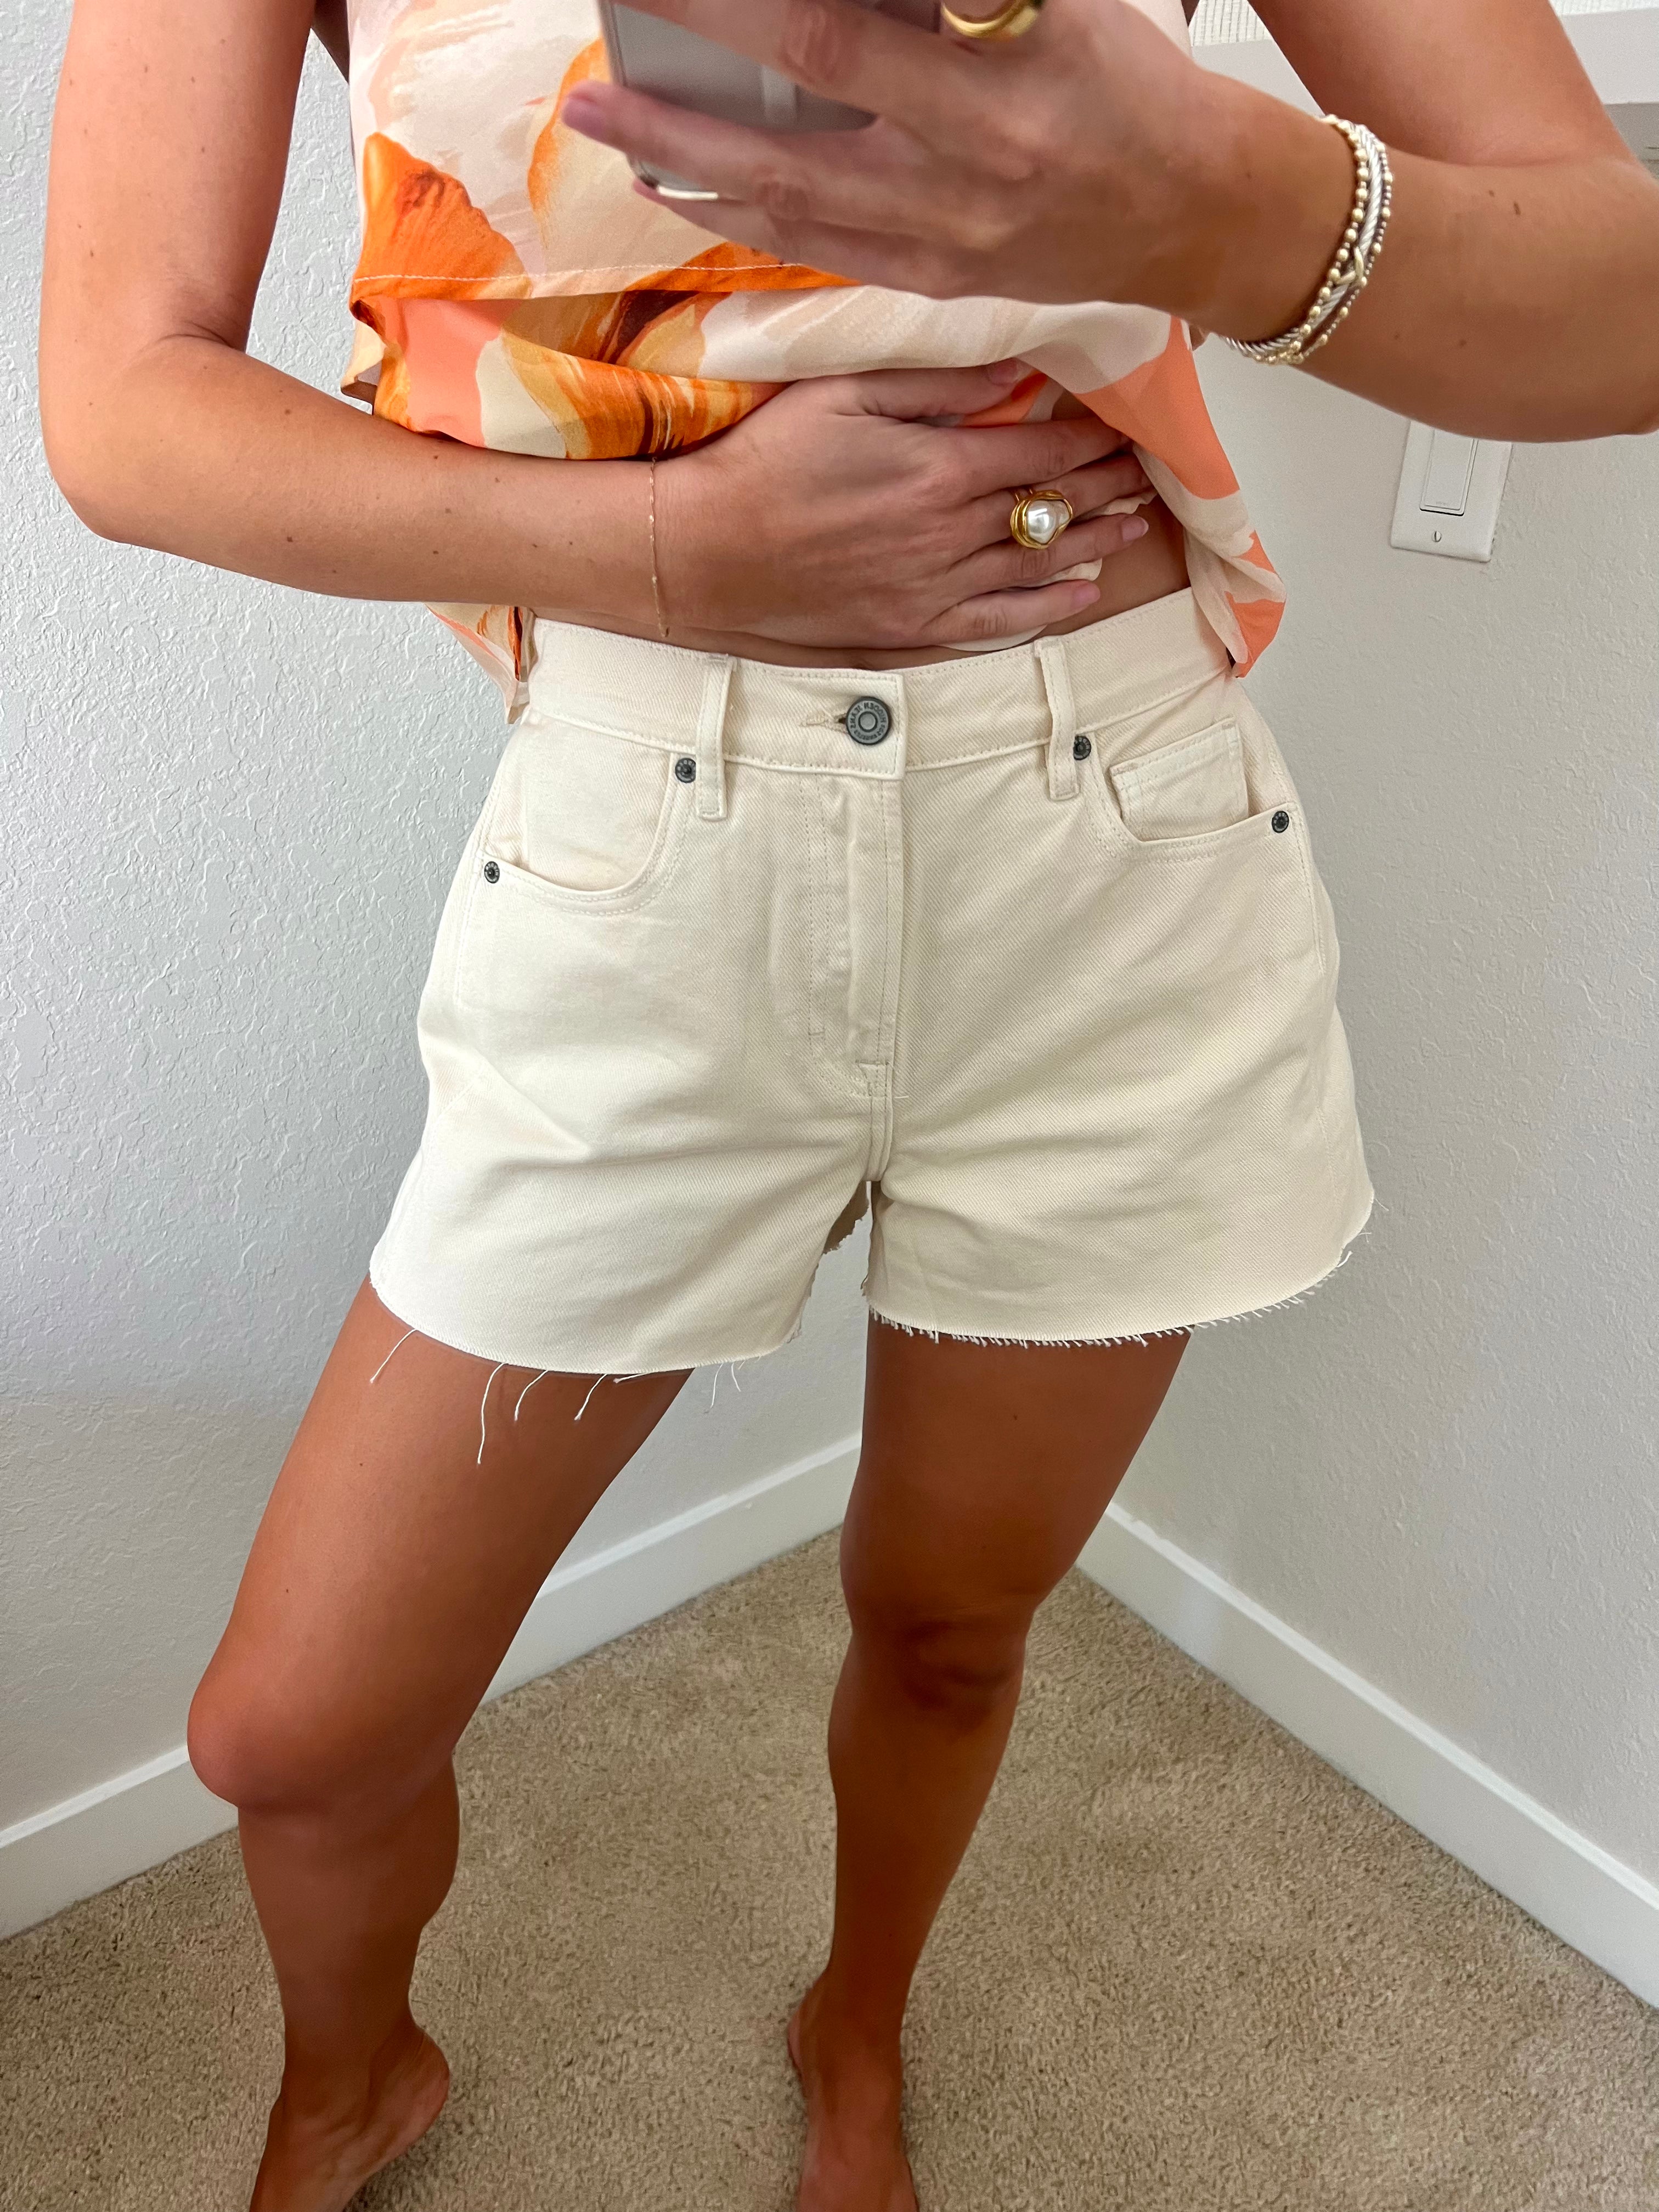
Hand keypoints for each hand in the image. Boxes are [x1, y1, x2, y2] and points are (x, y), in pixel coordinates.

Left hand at [561, 0, 1241, 308]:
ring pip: (789, 199)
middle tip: (598, 63)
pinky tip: (683, 189)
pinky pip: (816, 249)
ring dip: (686, 160)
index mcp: (1002, 79)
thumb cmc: (1127, 87)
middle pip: (799, 111)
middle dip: (686, 87)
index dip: (750, 9)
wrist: (1194, 215)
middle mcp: (968, 160)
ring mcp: (946, 232)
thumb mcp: (1057, 7)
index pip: (844, 30)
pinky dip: (740, 217)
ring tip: (608, 121)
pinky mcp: (936, 278)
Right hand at [655, 360, 1151, 649]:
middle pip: (1051, 508)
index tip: (1126, 423)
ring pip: (1038, 568)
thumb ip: (933, 381)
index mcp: (940, 469)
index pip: (1044, 448)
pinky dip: (1046, 612)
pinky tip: (1079, 597)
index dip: (1092, 435)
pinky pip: (998, 627)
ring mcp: (935, 593)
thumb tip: (1015, 371)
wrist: (700, 554)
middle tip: (1148, 473)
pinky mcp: (912, 634)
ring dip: (1094, 545)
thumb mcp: (840, 392)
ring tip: (1132, 526)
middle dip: (1105, 488)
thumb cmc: (761, 460)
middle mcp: (951, 537)